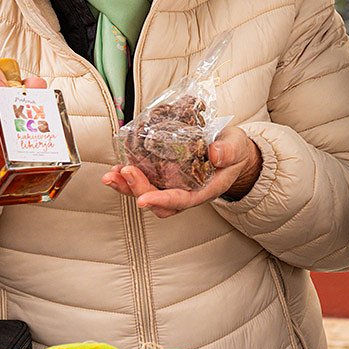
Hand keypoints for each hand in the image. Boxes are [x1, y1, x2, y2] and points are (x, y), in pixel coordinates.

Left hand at [102, 126, 262, 218]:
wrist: (231, 151)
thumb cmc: (233, 150)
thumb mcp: (236, 147)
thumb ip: (229, 151)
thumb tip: (216, 154)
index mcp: (205, 190)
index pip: (182, 200)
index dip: (162, 201)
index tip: (144, 199)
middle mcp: (187, 193)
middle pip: (159, 202)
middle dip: (138, 189)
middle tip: (125, 171)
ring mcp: (174, 187)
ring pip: (148, 195)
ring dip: (127, 187)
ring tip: (111, 176)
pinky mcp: (165, 177)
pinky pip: (144, 183)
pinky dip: (128, 178)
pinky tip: (117, 169)